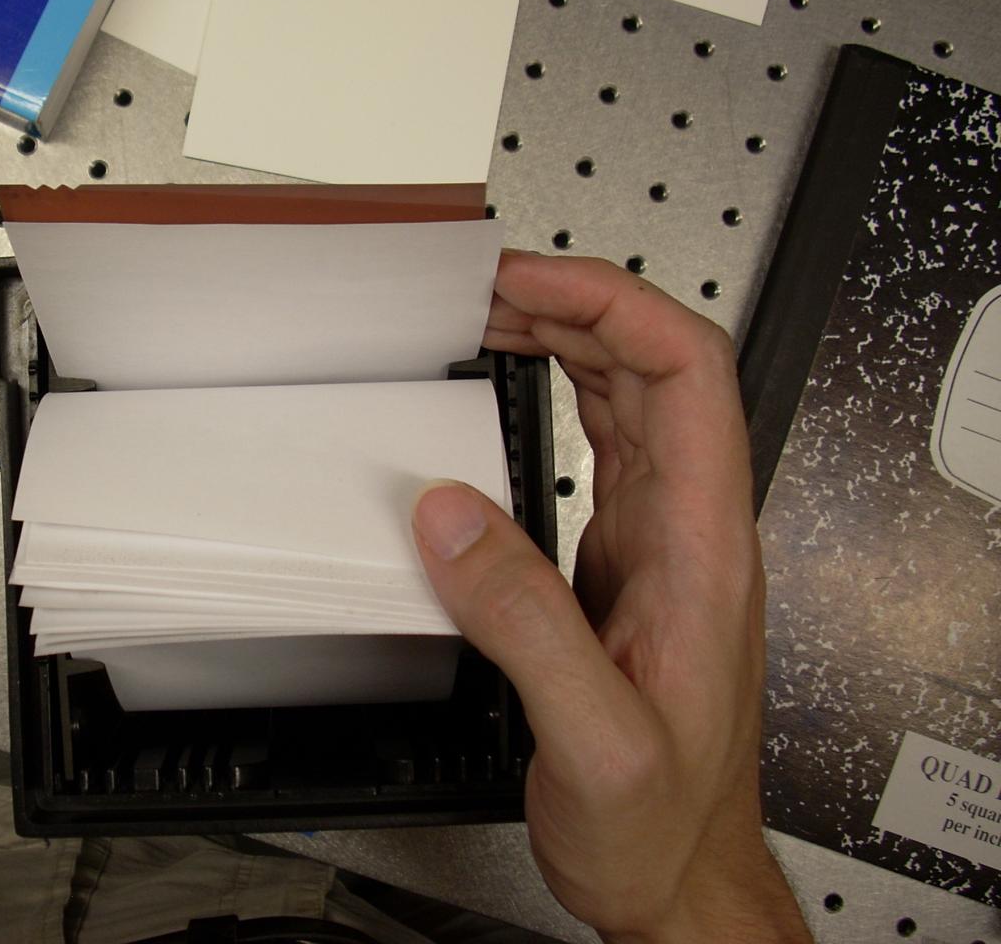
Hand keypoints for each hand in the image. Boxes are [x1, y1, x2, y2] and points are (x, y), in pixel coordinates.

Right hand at [412, 253, 810, 943]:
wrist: (676, 875)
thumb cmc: (660, 821)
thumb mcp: (593, 737)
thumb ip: (524, 621)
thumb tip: (451, 515)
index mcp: (705, 546)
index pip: (687, 375)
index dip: (613, 305)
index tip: (531, 280)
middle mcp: (691, 528)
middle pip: (655, 366)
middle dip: (574, 302)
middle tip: (485, 284)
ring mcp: (659, 539)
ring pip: (626, 396)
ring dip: (563, 339)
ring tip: (489, 312)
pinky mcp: (621, 560)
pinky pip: (597, 443)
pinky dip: (553, 392)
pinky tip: (512, 382)